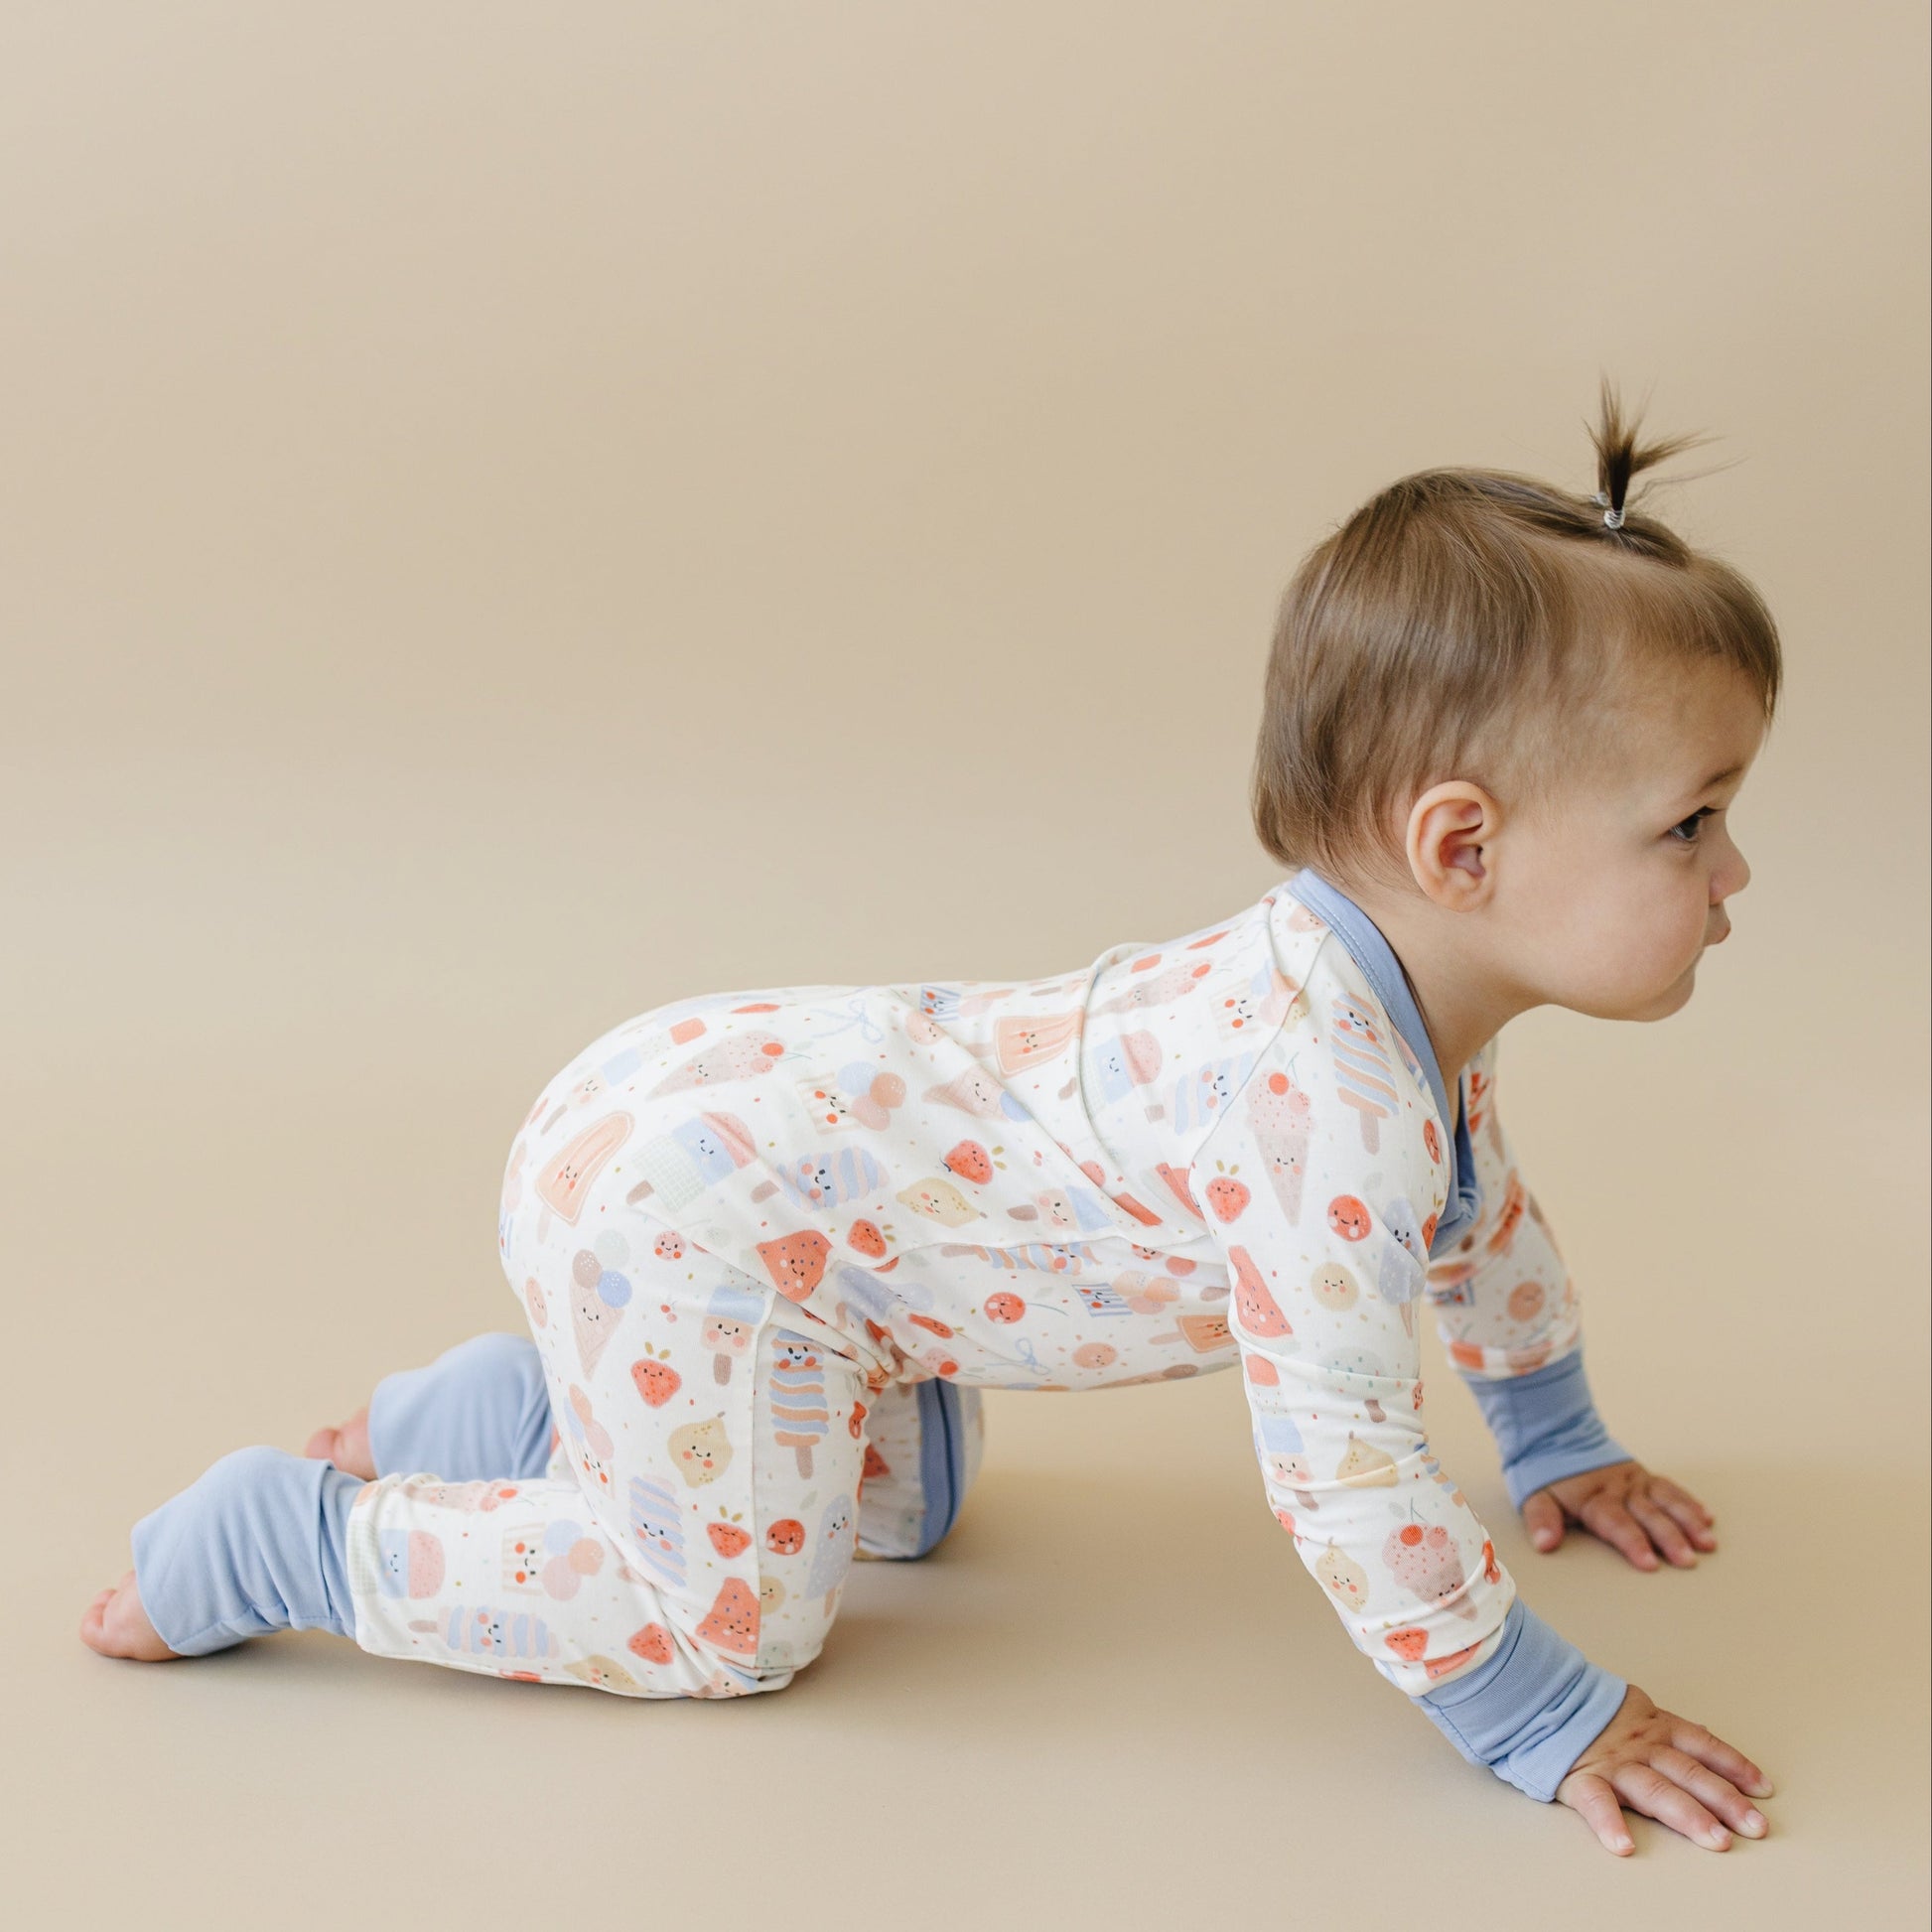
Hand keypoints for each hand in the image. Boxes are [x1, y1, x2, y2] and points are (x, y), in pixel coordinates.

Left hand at [1522, 1459, 1716, 1569]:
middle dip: (1670, 1538)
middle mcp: (1619, 1489)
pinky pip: (1670, 1488)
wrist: (1556, 1434)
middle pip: (1648, 1515)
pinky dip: (1689, 1503)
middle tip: (1689, 1561)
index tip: (1649, 1563)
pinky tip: (1708, 1517)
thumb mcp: (1535, 1496)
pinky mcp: (1645, 1476)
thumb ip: (1541, 1520)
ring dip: (1689, 1522)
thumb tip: (1545, 1544)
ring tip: (1708, 1543)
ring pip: (1667, 1501)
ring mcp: (1635, 1481)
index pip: (1616, 1524)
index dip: (1632, 1543)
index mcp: (1593, 1498)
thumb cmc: (1546, 1475)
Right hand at [1556, 1683, 1772, 1854]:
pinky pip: (1596, 1803)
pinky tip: (1624, 1845)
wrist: (1532, 1695)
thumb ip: (1667, 1726)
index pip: (1702, 1744)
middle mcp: (1638, 1744)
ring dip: (1688, 1815)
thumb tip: (1706, 1733)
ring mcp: (1611, 1762)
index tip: (1763, 1790)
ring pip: (1655, 1789)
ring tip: (1715, 1840)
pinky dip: (1610, 1823)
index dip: (1734, 1765)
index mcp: (1653, 1725)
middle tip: (1754, 1826)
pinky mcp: (1579, 1777)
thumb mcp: (1631, 1707)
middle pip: (1688, 1772)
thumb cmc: (1584, 1710)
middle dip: (1724, 1800)